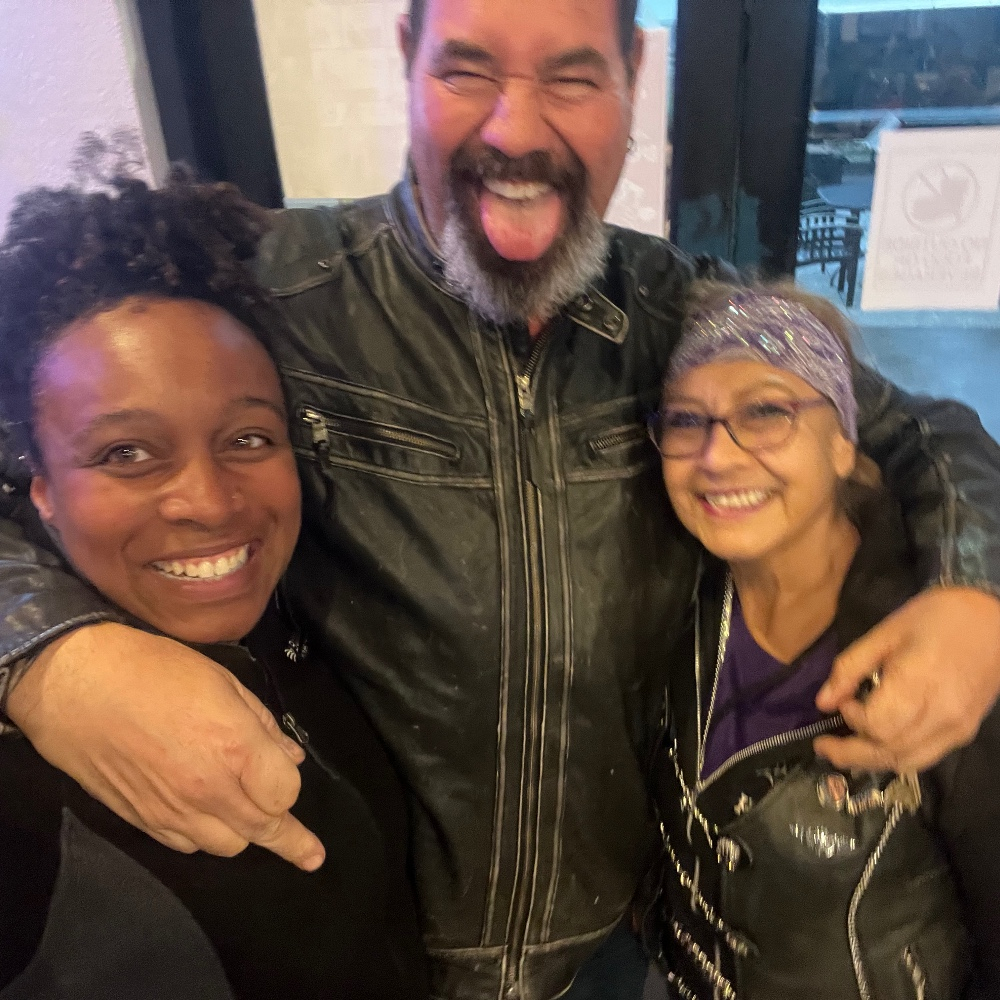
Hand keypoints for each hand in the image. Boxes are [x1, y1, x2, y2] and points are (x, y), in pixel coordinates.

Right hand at [7, 622, 325, 870]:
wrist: (76, 684)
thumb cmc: (155, 670)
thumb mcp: (222, 681)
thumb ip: (262, 724)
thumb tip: (290, 757)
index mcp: (235, 748)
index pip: (285, 793)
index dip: (291, 786)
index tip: (287, 774)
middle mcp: (208, 789)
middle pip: (263, 830)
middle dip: (288, 837)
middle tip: (310, 853)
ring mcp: (173, 811)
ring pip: (227, 846)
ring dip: (244, 833)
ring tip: (250, 819)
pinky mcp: (142, 822)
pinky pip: (187, 846)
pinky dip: (206, 836)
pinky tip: (208, 820)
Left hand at [814, 587, 999, 771]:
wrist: (993, 619)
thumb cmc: (936, 617)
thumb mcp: (885, 632)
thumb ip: (850, 667)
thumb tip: (823, 702)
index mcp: (919, 682)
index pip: (877, 725)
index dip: (852, 719)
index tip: (843, 701)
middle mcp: (942, 714)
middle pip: (890, 751)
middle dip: (850, 754)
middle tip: (823, 746)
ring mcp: (958, 728)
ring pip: (907, 762)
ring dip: (872, 761)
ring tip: (844, 751)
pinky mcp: (965, 733)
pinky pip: (926, 757)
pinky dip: (897, 757)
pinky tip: (878, 746)